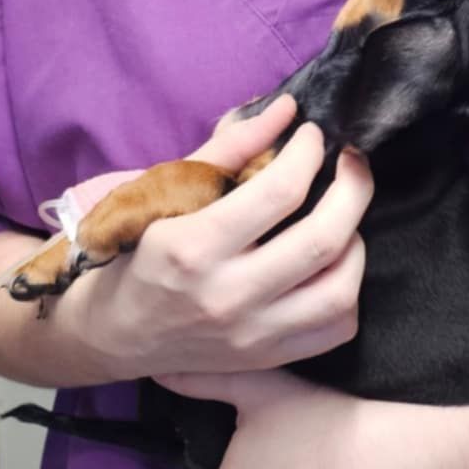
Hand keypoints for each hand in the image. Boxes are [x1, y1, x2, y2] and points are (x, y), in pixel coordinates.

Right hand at [65, 98, 373, 383]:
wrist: (113, 333)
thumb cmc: (138, 252)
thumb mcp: (167, 193)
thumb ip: (229, 148)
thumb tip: (286, 110)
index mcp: (193, 248)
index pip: (278, 192)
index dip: (308, 152)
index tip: (311, 134)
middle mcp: (226, 296)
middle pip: (322, 239)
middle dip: (353, 188)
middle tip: (352, 162)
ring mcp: (249, 335)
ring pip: (340, 289)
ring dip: (355, 241)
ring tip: (343, 215)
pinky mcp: (266, 358)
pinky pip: (336, 328)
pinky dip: (347, 290)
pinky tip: (333, 264)